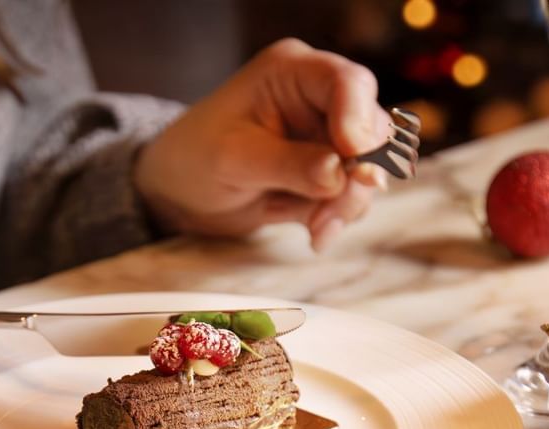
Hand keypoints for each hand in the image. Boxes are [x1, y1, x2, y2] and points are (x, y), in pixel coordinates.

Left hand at [134, 38, 390, 251]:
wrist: (179, 194)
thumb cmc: (193, 159)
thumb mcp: (234, 160)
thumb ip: (289, 164)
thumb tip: (339, 173)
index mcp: (291, 73)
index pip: (346, 83)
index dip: (358, 119)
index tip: (352, 156)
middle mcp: (317, 99)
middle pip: (370, 128)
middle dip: (357, 174)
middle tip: (331, 209)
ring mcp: (325, 137)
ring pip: (368, 167)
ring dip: (348, 203)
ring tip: (318, 229)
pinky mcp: (326, 173)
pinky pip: (352, 195)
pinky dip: (339, 218)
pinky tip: (316, 235)